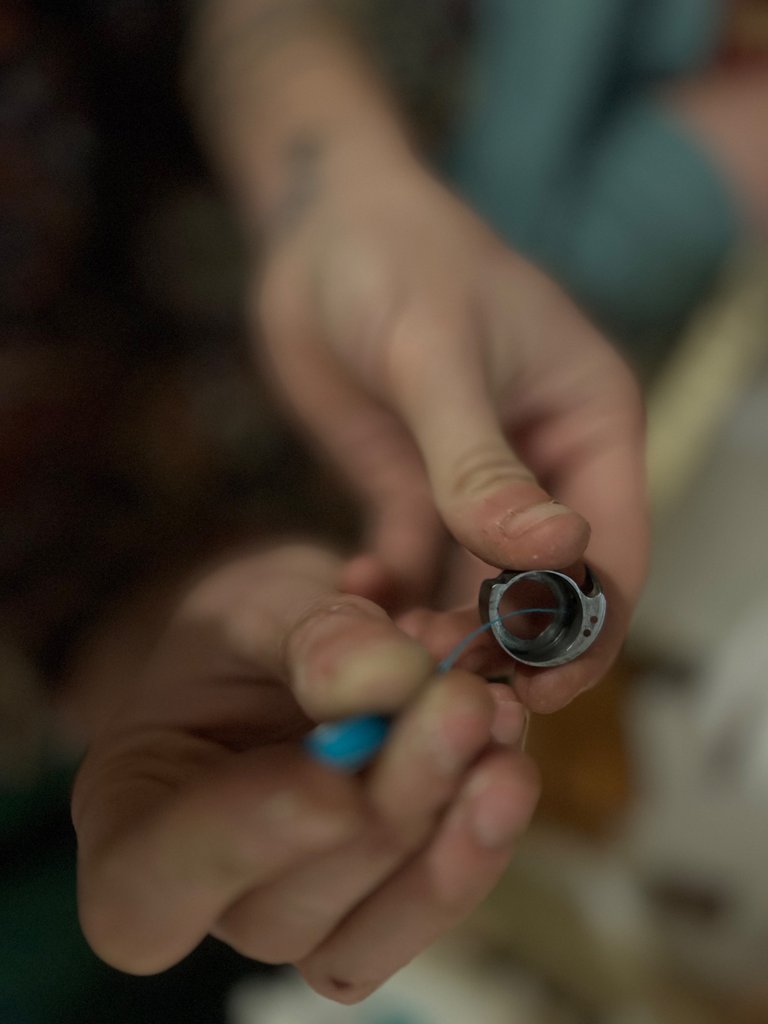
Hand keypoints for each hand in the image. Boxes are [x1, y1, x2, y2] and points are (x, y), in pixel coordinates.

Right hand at [72, 546, 537, 1001]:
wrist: (283, 651)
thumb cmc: (239, 631)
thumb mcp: (251, 606)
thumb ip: (307, 639)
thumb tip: (386, 674)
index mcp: (131, 822)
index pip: (152, 884)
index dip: (241, 843)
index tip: (330, 780)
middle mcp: (208, 897)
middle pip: (286, 909)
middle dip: (388, 806)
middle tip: (458, 703)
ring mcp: (298, 914)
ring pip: (372, 925)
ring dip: (451, 831)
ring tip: (499, 723)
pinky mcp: (378, 904)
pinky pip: (430, 900)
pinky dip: (480, 832)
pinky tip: (509, 750)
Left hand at [256, 150, 647, 708]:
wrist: (315, 230)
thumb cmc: (396, 259)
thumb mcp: (438, 355)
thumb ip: (482, 464)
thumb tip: (557, 557)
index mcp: (589, 425)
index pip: (614, 550)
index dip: (584, 628)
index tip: (536, 690)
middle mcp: (544, 465)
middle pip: (548, 585)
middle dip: (510, 644)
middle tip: (449, 691)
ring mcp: (476, 482)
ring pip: (480, 584)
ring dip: (447, 629)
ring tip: (398, 659)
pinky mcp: (412, 487)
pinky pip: (414, 560)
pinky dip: (393, 590)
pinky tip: (357, 597)